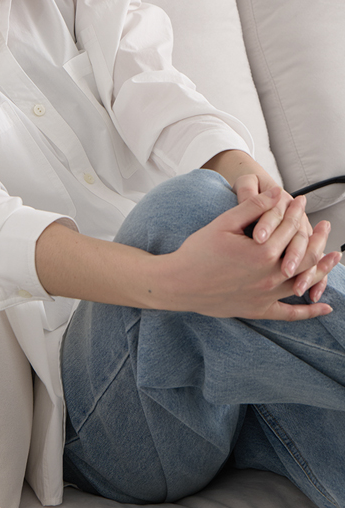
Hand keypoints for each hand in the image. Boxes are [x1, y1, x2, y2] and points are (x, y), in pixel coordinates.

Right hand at [158, 187, 340, 320]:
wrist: (178, 283)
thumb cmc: (198, 251)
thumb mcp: (224, 223)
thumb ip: (253, 207)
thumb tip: (277, 193)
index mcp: (262, 252)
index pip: (287, 228)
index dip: (295, 211)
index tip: (300, 201)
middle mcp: (269, 276)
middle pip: (303, 254)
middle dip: (315, 237)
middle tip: (324, 226)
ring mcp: (266, 295)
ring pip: (303, 281)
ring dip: (321, 268)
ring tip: (333, 256)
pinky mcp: (259, 310)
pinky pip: (290, 314)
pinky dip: (309, 311)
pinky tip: (324, 306)